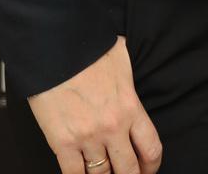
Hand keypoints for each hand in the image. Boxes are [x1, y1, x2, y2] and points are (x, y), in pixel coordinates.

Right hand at [26, 35, 162, 173]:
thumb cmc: (87, 47)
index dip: (151, 166)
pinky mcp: (63, 143)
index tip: (147, 169)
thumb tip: (128, 79)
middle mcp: (112, 127)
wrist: (56, 46)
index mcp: (130, 107)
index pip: (151, 149)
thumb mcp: (120, 58)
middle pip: (129, 171)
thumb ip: (128, 79)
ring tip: (100, 170)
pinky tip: (79, 172)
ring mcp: (87, 137)